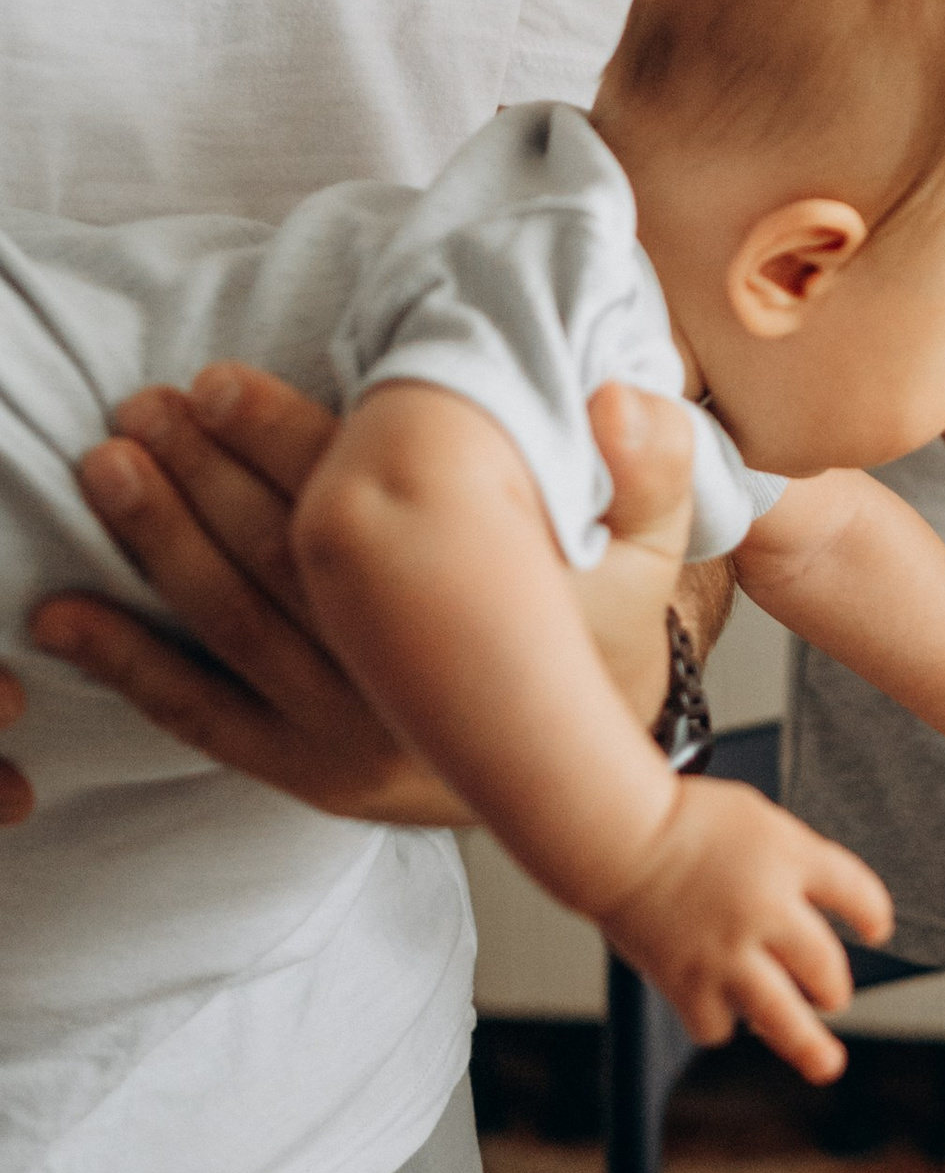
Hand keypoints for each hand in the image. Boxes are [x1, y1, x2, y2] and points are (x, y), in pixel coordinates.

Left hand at [11, 365, 698, 827]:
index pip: (358, 516)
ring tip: (109, 465)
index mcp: (471, 626)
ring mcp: (341, 738)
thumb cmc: (606, 645)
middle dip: (201, 475)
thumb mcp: (654, 562)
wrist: (603, 790)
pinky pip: (200, 716)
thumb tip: (621, 395)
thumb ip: (647, 474)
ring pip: (230, 626)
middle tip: (146, 407)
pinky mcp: (304, 774)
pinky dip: (126, 662)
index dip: (284, 440)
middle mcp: (396, 689)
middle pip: (278, 561)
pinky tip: (61, 614)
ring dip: (159, 540)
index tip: (221, 382)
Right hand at [603, 774, 892, 1082]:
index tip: (876, 930)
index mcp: (789, 860)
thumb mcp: (758, 819)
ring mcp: (727, 953)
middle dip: (833, 988)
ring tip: (824, 1061)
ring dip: (808, 1045)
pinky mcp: (686, 983)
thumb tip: (813, 902)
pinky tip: (728, 1013)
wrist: (618, 837)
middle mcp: (766, 911)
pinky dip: (725, 1023)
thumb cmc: (683, 819)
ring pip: (783, 1020)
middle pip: (826, 969)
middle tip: (832, 995)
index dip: (872, 916)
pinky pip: (718, 1026)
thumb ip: (792, 860)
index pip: (856, 893)